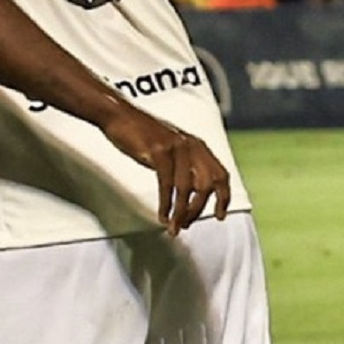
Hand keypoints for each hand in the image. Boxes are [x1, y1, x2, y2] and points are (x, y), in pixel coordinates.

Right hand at [102, 110, 231, 234]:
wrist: (120, 115)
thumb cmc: (142, 135)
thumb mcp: (171, 149)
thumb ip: (183, 167)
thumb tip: (190, 197)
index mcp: (197, 146)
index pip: (221, 174)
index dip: (223, 197)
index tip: (220, 216)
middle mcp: (191, 145)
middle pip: (208, 184)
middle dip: (199, 209)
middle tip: (186, 224)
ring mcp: (176, 147)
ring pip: (187, 188)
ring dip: (181, 212)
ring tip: (174, 227)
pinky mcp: (159, 150)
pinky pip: (167, 183)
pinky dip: (166, 204)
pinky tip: (163, 215)